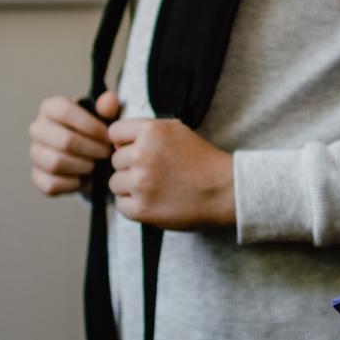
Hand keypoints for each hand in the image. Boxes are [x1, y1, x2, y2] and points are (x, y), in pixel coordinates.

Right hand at [28, 92, 119, 195]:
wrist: (87, 154)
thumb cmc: (95, 130)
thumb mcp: (104, 116)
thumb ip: (108, 108)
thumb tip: (110, 99)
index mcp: (50, 108)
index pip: (64, 111)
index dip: (90, 125)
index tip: (108, 136)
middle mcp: (37, 129)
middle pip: (64, 140)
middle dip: (92, 149)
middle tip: (107, 153)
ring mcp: (35, 153)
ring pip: (56, 163)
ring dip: (83, 166)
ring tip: (96, 165)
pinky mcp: (37, 176)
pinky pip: (52, 184)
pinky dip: (73, 184)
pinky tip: (85, 178)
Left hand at [108, 118, 234, 230]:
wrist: (225, 191)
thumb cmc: (204, 162)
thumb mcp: (178, 131)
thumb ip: (148, 131)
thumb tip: (117, 142)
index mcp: (151, 131)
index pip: (114, 132)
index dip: (124, 142)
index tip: (136, 150)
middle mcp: (142, 154)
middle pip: (116, 160)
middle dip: (131, 166)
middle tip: (156, 173)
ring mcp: (140, 183)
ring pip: (115, 183)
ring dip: (130, 187)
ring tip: (155, 188)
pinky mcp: (141, 208)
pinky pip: (120, 205)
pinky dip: (134, 206)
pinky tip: (154, 201)